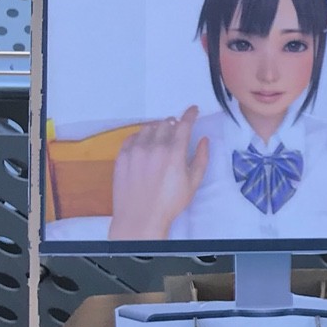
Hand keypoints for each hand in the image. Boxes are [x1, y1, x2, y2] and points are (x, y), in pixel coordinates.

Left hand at [108, 106, 209, 237]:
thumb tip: (204, 141)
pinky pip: (132, 137)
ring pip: (148, 128)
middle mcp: (154, 147)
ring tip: (161, 137)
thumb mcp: (193, 183)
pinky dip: (141, 136)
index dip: (190, 114)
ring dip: (157, 128)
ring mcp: (135, 150)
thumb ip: (202, 159)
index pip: (184, 124)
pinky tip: (145, 144)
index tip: (193, 109)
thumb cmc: (170, 203)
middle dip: (174, 123)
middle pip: (165, 123)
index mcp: (174, 153)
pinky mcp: (122, 156)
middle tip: (177, 129)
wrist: (140, 217)